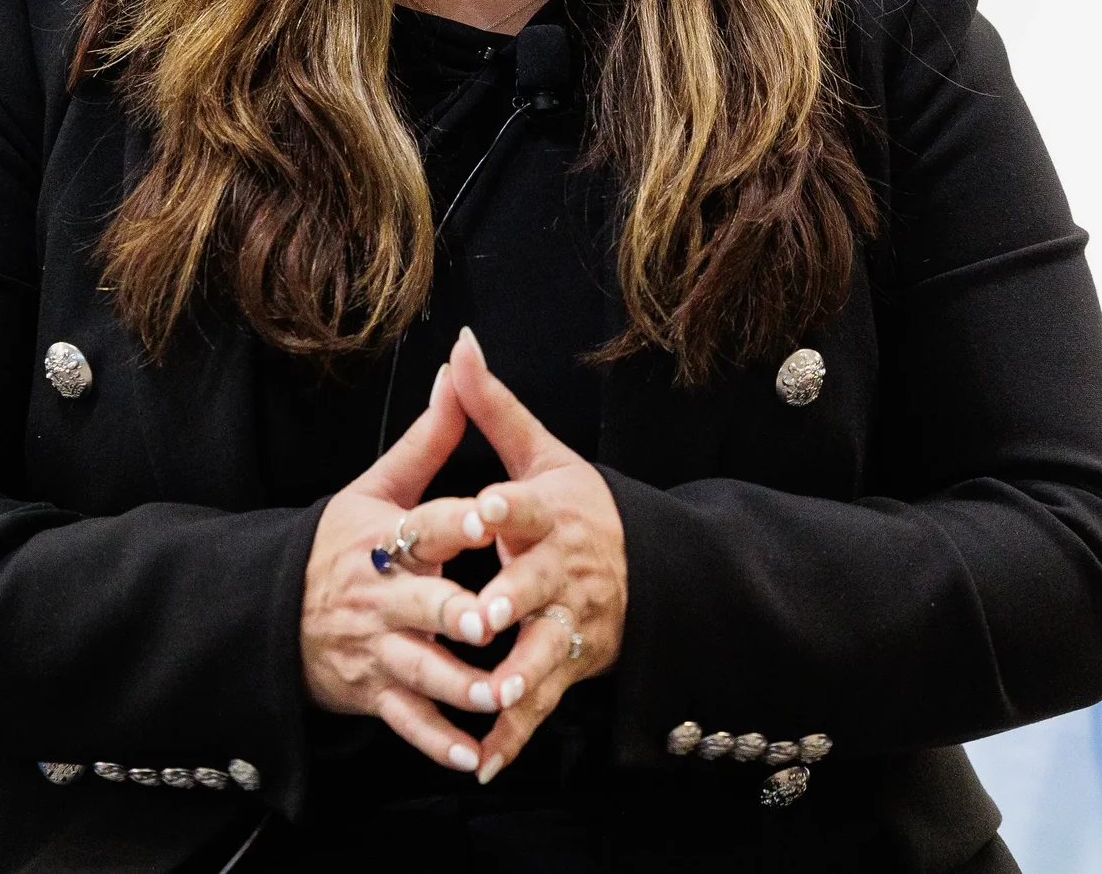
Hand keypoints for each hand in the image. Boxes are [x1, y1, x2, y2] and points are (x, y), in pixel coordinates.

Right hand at [300, 364, 513, 775]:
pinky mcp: (373, 692)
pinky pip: (406, 721)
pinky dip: (437, 740)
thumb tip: (461, 369)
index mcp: (383, 538)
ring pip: (421, 671)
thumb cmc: (339, 543)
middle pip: (422, 605)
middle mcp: (378, 595)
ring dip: (460, 687)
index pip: (424, 525)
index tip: (491, 515)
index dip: (457, 521)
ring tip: (498, 694)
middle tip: (491, 620)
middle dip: (455, 614)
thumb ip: (428, 438)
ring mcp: (375, 648)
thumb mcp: (375, 486)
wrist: (274, 610)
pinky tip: (472, 754)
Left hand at [450, 328, 628, 783]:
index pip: (527, 506)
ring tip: (494, 693)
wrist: (642, 568)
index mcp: (550, 513)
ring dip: (519, 674)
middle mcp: (563, 570)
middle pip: (534, 585)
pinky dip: (514, 736)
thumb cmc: (574, 506)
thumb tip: (459, 343)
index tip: (485, 506)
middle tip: (478, 615)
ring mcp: (568, 622)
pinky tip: (484, 758)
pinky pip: (541, 703)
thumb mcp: (542, 453)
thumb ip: (492, 407)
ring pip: (543, 650)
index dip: (507, 507)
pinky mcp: (568, 666)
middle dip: (509, 601)